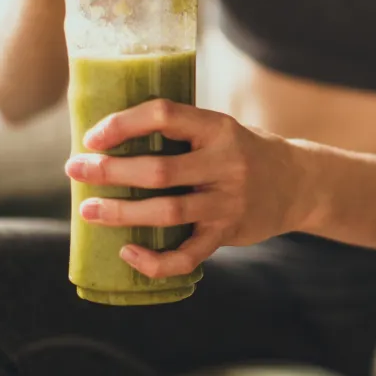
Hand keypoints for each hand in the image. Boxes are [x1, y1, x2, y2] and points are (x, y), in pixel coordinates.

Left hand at [64, 101, 316, 278]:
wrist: (299, 182)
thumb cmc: (242, 152)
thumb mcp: (219, 130)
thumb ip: (179, 133)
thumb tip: (107, 140)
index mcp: (217, 127)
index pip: (165, 115)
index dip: (124, 123)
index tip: (93, 136)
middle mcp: (226, 163)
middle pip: (160, 170)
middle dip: (111, 171)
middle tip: (75, 170)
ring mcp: (228, 201)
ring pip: (169, 212)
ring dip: (122, 214)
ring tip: (89, 211)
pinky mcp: (229, 232)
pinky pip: (188, 255)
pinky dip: (155, 260)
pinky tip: (128, 253)